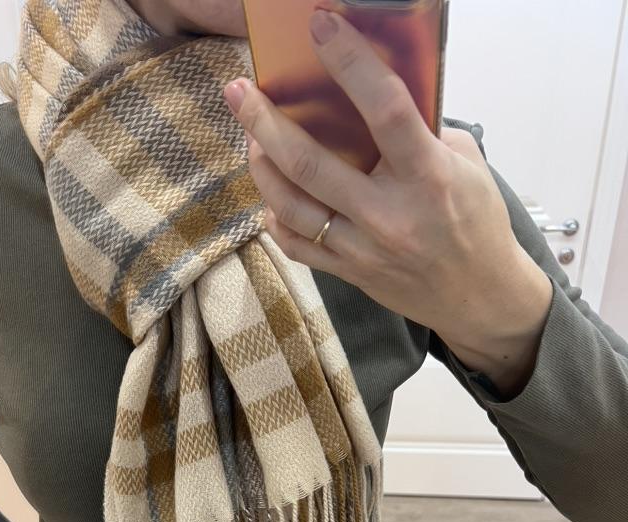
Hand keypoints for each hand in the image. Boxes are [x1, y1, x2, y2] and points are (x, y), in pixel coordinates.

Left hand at [224, 9, 553, 395]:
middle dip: (264, 122)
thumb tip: (378, 96)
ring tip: (251, 138)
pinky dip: (277, 218)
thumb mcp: (467, 165)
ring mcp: (363, 249)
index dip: (350, 64)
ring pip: (291, 206)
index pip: (385, 110)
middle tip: (239, 91)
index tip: (321, 27)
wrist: (480, 297)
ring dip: (262, 167)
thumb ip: (424, 131)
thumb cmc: (476, 222)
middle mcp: (389, 214)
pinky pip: (298, 245)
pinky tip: (272, 194)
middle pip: (309, 163)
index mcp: (428, 177)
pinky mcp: (350, 273)